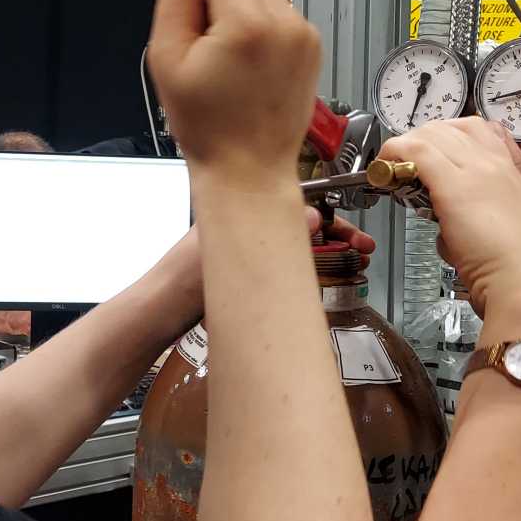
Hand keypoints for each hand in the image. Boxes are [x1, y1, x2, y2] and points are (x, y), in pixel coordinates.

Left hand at [146, 208, 377, 333]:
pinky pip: (285, 272)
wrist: (155, 315)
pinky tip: (326, 283)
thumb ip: (265, 236)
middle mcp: (246, 230)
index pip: (295, 205)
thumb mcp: (224, 252)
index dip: (329, 218)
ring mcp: (247, 257)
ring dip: (327, 255)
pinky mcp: (247, 282)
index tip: (355, 234)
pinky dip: (308, 274)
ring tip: (357, 266)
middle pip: (301, 227)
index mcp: (239, 212)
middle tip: (365, 251)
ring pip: (296, 249)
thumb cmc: (179, 280)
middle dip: (336, 236)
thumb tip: (311, 217)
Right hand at [147, 0, 322, 187]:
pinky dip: (259, 24)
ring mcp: (304, 32)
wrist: (247, 169)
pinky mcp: (312, 43)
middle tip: (207, 43)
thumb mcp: (168, 55)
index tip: (192, 22)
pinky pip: (278, 9)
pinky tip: (247, 61)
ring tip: (228, 56)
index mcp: (248, 23)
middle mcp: (285, 21)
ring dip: (239, 6)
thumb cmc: (206, 125)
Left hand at [378, 118, 520, 344]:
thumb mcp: (505, 227)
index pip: (478, 129)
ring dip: (406, 146)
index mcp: (513, 169)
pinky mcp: (453, 184)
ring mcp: (476, 169)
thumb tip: (449, 221)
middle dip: (423, 139)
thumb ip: (478, 214)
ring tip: (393, 170)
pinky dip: (394, 154)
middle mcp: (495, 162)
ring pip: (430, 133)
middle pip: (449, 127)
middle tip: (407, 164)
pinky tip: (384, 171)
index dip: (447, 136)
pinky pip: (415, 150)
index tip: (432, 154)